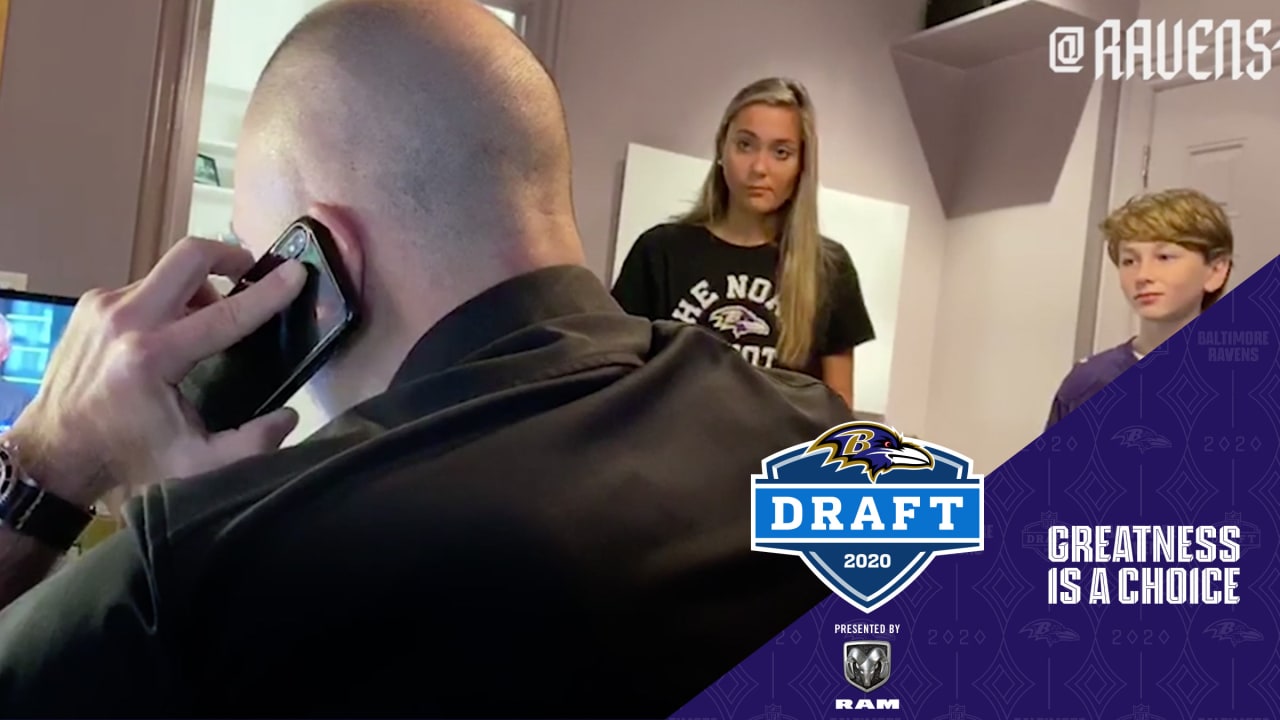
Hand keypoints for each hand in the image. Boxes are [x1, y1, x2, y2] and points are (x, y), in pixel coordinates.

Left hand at [6, 238, 307, 505]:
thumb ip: (250, 445)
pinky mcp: (91, 305)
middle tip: (252, 274)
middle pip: (189, 257)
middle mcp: (125, 319)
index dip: (267, 294)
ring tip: (210, 318)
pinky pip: (145, 285)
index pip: (225, 314)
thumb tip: (289, 417)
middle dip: (229, 257)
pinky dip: (170, 299)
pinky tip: (174, 329)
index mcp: (152, 357)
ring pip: (168, 271)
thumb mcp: (195, 464)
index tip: (296, 274)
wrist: (53, 452)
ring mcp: (103, 306)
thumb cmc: (127, 457)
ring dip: (200, 286)